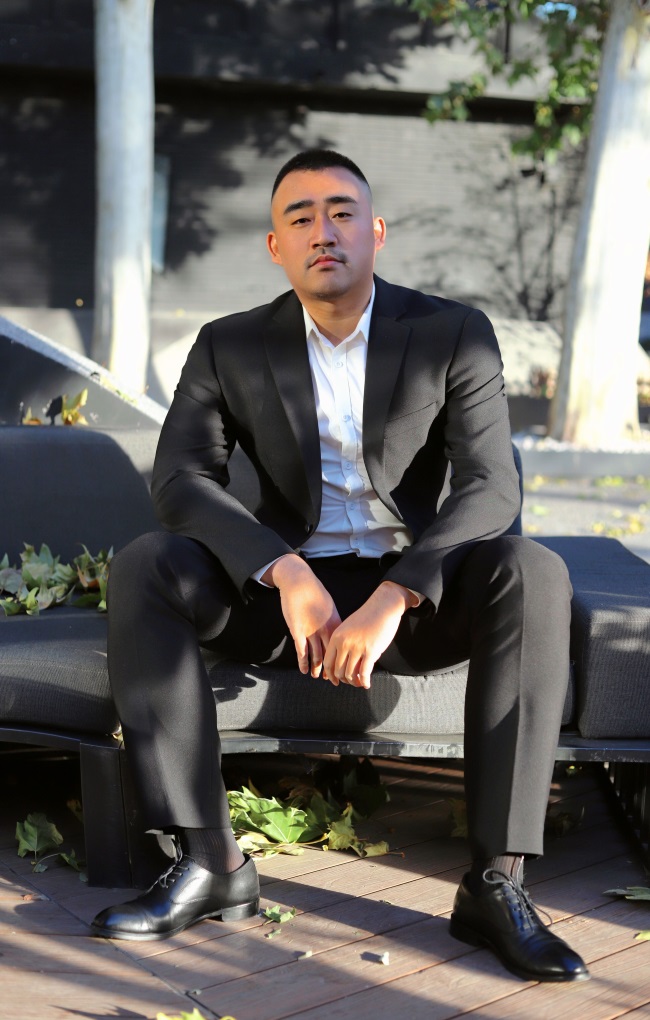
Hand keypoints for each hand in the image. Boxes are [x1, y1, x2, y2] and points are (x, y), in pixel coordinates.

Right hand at [262, 555, 340, 676]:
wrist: (299, 582)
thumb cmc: (315, 592)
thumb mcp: (330, 607)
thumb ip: (334, 621)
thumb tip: (341, 632)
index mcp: (336, 623)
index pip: (343, 647)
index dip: (345, 660)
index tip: (348, 670)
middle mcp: (325, 629)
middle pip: (332, 654)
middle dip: (334, 670)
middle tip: (337, 681)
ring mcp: (311, 631)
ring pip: (317, 655)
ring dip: (318, 669)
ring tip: (319, 677)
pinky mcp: (298, 631)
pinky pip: (302, 651)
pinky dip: (304, 663)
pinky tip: (305, 671)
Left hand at [323, 581, 417, 688]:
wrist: (383, 607)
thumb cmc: (367, 618)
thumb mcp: (348, 629)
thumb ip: (343, 644)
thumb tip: (342, 664)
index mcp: (336, 637)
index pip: (327, 662)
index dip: (330, 675)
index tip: (335, 681)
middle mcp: (344, 643)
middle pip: (338, 671)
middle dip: (344, 680)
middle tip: (350, 683)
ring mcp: (357, 647)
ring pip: (351, 674)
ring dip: (355, 682)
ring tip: (360, 683)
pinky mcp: (371, 651)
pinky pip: (364, 673)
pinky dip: (365, 682)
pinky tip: (367, 684)